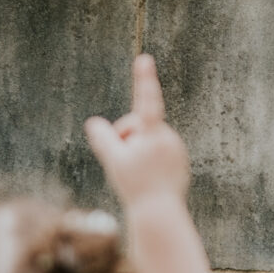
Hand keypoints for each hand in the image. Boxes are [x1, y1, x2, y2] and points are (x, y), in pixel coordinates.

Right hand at [85, 54, 191, 207]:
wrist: (161, 213)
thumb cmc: (136, 187)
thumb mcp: (113, 162)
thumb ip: (102, 139)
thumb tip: (93, 123)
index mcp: (153, 134)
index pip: (146, 100)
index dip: (143, 79)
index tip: (144, 59)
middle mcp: (169, 137)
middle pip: (137, 127)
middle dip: (126, 140)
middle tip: (123, 165)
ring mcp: (177, 148)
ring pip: (146, 141)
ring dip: (136, 153)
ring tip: (139, 176)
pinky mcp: (180, 160)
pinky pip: (156, 152)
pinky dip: (148, 161)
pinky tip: (148, 180)